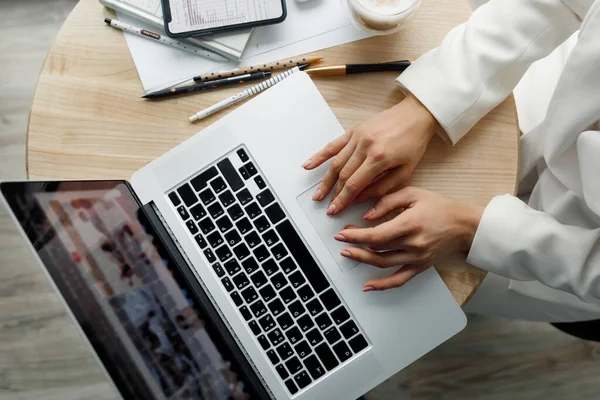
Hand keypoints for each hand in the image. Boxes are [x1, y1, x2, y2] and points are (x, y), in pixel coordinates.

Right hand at [302, 94, 438, 214]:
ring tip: (318, 194)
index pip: (355, 184)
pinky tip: (308, 165)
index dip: (343, 200)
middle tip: (328, 207)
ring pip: (335, 162)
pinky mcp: (354, 131)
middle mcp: (365, 146)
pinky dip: (319, 156)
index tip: (335, 210)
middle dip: (334, 194)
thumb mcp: (405, 171)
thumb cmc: (414, 142)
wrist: (416, 115)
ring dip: (325, 181)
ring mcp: (357, 137)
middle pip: (343, 175)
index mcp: (379, 158)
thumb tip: (361, 200)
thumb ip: (382, 187)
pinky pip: (333, 145)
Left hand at [334, 187, 483, 290]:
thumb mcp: (413, 194)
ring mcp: (417, 258)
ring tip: (348, 254)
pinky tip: (368, 286)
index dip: (355, 236)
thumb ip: (387, 202)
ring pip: (383, 264)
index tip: (342, 232)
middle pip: (376, 250)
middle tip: (341, 239)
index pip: (376, 235)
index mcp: (410, 224)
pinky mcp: (420, 266)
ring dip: (362, 261)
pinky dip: (382, 285)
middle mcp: (413, 244)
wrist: (465, 226)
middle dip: (355, 244)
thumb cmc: (440, 207)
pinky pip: (399, 279)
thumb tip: (366, 215)